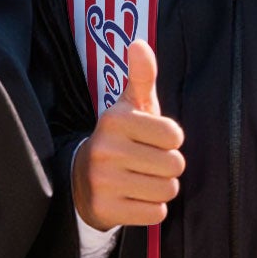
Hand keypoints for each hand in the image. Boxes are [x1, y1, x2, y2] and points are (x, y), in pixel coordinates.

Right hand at [72, 40, 183, 227]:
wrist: (81, 180)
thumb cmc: (120, 139)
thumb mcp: (130, 107)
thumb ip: (141, 77)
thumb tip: (139, 43)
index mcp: (115, 120)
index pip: (175, 136)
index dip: (170, 140)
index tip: (151, 140)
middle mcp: (105, 149)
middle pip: (175, 165)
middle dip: (167, 167)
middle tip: (145, 163)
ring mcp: (103, 181)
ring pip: (167, 190)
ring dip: (161, 188)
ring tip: (140, 180)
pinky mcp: (106, 209)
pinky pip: (155, 213)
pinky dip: (150, 209)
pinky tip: (133, 198)